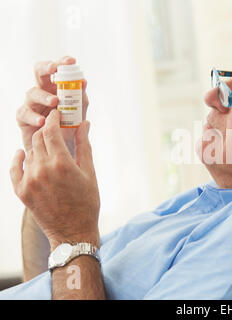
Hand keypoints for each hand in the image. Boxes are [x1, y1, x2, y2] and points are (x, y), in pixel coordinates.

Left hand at [10, 109, 99, 250]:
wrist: (73, 232)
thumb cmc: (87, 203)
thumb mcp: (90, 173)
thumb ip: (84, 146)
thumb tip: (84, 124)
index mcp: (62, 163)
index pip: (51, 131)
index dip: (53, 119)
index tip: (57, 114)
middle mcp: (42, 169)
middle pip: (39, 139)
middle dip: (47, 130)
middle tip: (54, 128)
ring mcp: (29, 181)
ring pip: (29, 152)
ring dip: (38, 146)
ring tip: (48, 147)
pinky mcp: (21, 191)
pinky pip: (15, 169)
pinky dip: (18, 159)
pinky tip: (22, 153)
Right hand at [16, 56, 88, 154]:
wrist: (59, 151)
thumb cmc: (68, 129)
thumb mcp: (78, 113)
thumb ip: (81, 99)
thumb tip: (84, 82)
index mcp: (56, 88)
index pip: (56, 70)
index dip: (62, 63)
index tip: (71, 61)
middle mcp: (42, 92)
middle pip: (38, 72)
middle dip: (46, 68)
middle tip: (55, 69)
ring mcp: (31, 104)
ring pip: (32, 93)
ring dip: (44, 96)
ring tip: (55, 102)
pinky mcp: (23, 119)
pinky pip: (24, 114)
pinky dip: (34, 117)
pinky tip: (43, 121)